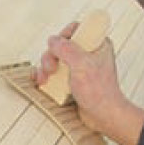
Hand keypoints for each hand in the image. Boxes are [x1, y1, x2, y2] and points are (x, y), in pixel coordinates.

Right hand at [35, 23, 143, 144]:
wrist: (103, 116)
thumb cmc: (99, 92)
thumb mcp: (82, 65)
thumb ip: (66, 49)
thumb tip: (53, 40)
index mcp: (97, 44)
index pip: (77, 29)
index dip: (64, 35)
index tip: (58, 47)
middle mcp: (89, 54)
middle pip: (62, 45)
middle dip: (51, 55)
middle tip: (51, 68)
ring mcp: (80, 68)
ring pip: (56, 60)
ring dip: (46, 67)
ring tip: (45, 78)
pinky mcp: (73, 81)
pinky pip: (56, 73)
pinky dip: (47, 76)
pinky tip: (41, 81)